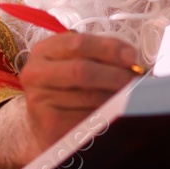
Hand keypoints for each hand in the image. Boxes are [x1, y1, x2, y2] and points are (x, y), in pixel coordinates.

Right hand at [18, 32, 139, 149]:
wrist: (42, 122)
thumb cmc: (66, 88)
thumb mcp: (74, 62)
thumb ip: (100, 54)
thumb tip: (130, 57)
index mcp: (43, 51)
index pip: (77, 43)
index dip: (108, 48)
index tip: (131, 56)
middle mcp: (35, 73)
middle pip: (81, 70)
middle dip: (114, 74)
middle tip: (134, 80)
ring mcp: (39, 100)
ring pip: (88, 97)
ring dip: (114, 97)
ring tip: (128, 96)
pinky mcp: (49, 125)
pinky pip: (86, 119)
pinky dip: (105, 116)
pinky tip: (113, 114)